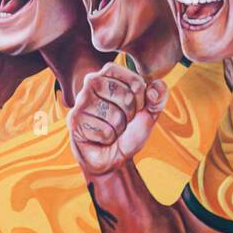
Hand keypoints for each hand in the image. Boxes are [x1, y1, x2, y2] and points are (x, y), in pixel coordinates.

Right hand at [67, 62, 166, 178]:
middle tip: (121, 120)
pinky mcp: (74, 121)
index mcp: (109, 75)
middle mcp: (91, 84)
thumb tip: (152, 91)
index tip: (136, 107)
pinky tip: (100, 138)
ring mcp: (81, 102)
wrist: (113, 157)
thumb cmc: (128, 132)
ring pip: (114, 116)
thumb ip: (158, 96)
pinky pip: (104, 131)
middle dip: (130, 115)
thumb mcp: (150, 113)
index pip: (134, 80)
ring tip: (110, 129)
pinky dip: (108, 138)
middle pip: (126, 97)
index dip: (141, 98)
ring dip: (118, 128)